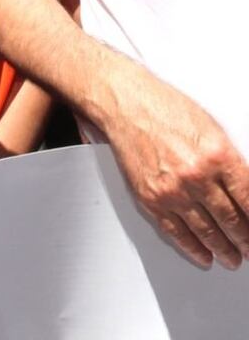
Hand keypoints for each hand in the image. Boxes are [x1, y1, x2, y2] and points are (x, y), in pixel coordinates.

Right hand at [98, 61, 248, 269]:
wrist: (125, 103)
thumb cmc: (164, 108)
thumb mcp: (211, 129)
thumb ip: (231, 162)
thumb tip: (247, 191)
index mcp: (218, 156)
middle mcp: (197, 176)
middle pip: (232, 220)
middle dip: (245, 239)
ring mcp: (173, 190)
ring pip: (208, 232)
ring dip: (224, 249)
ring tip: (232, 257)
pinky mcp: (151, 198)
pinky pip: (176, 232)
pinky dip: (193, 248)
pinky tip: (203, 254)